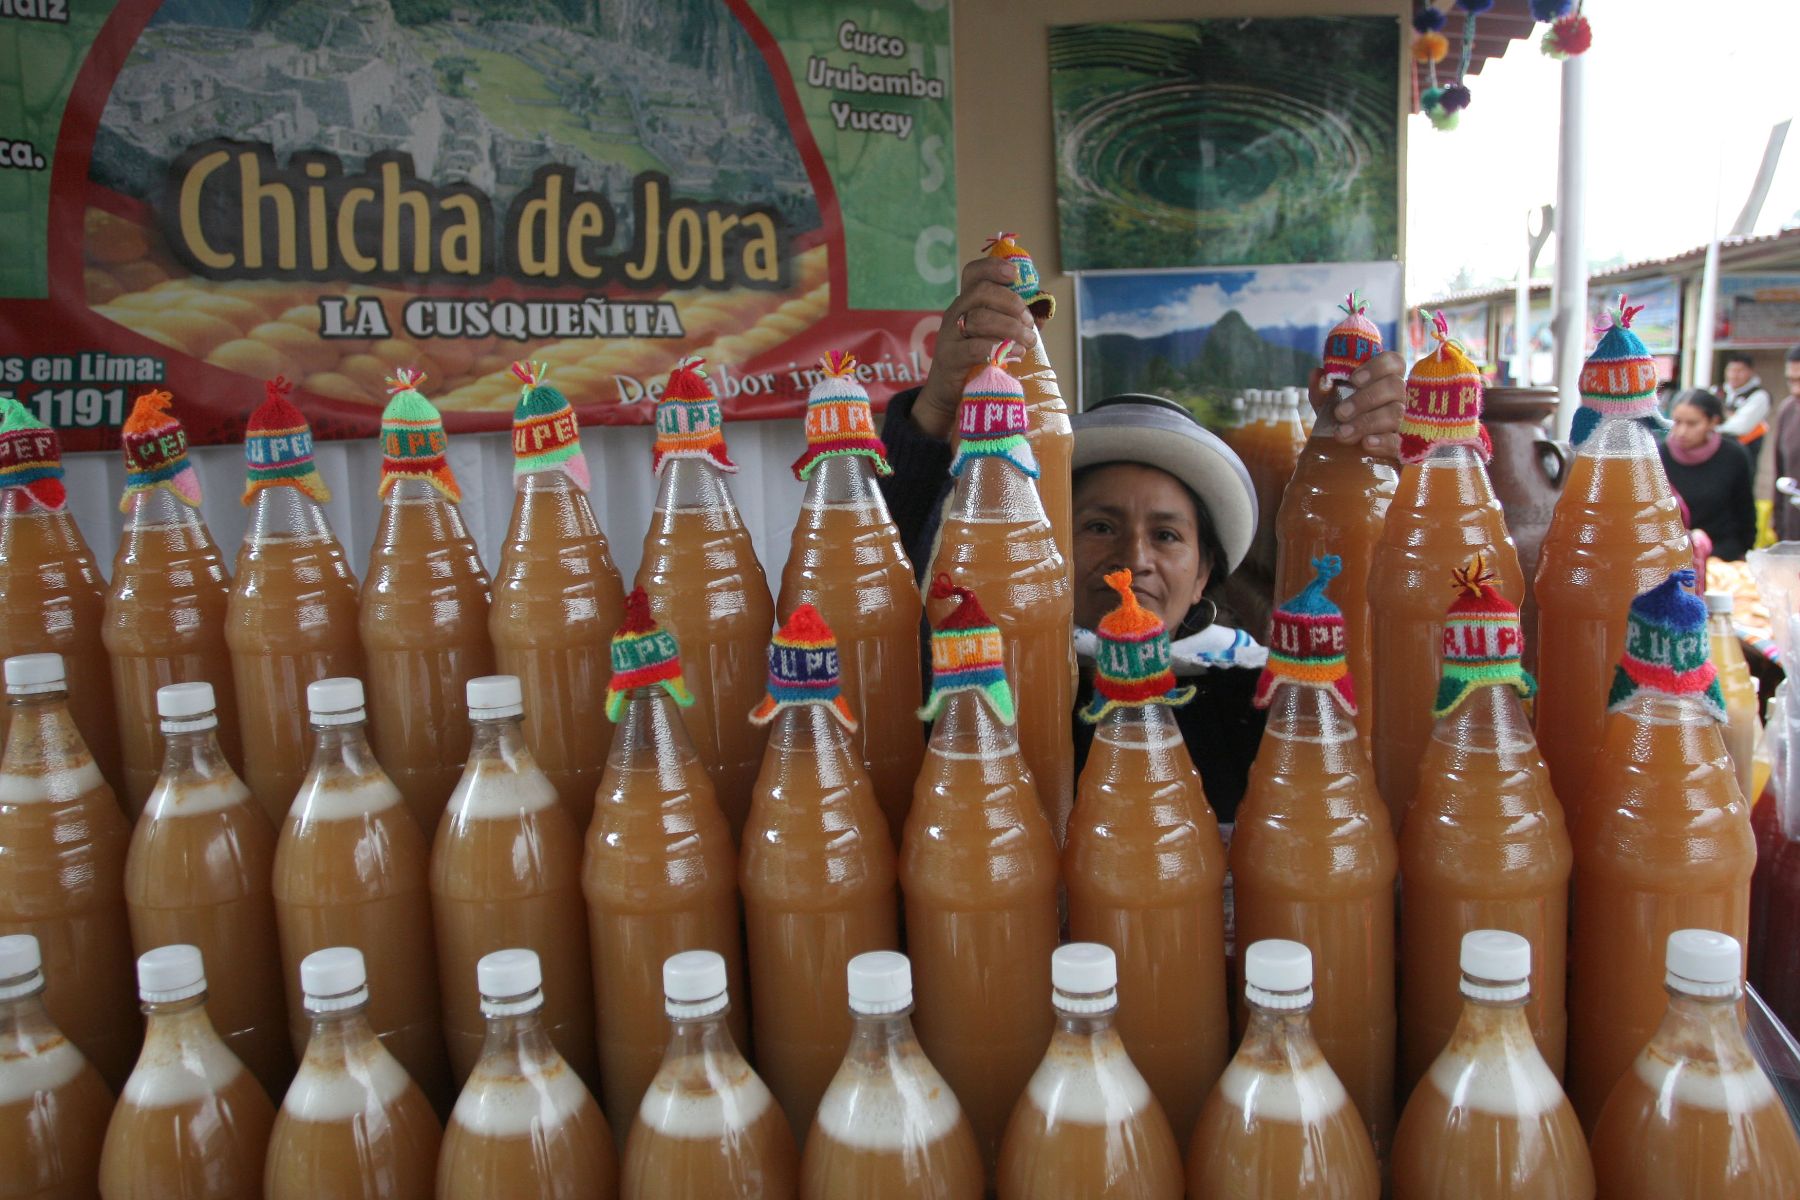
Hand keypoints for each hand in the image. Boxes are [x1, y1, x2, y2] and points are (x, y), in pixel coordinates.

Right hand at [913, 256, 1038, 438]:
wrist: (948, 393)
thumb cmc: (977, 360)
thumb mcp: (998, 336)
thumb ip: (1019, 321)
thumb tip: (1045, 308)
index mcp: (967, 303)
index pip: (974, 273)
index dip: (993, 268)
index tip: (1014, 274)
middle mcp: (956, 313)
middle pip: (981, 292)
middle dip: (1011, 303)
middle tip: (1029, 322)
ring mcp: (950, 335)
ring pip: (980, 318)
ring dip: (1011, 328)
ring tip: (1028, 342)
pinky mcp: (950, 358)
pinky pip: (975, 347)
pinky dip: (999, 348)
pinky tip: (1015, 354)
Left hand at [1308, 350, 1406, 459]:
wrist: (1342, 457)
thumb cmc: (1341, 421)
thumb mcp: (1328, 404)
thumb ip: (1323, 389)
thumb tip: (1317, 374)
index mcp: (1384, 380)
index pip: (1394, 362)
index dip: (1378, 367)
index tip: (1354, 379)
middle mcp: (1398, 398)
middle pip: (1395, 386)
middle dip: (1366, 398)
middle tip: (1340, 413)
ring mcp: (1403, 422)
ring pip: (1394, 414)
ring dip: (1366, 422)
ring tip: (1342, 433)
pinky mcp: (1401, 446)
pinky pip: (1399, 442)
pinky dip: (1382, 441)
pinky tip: (1366, 443)